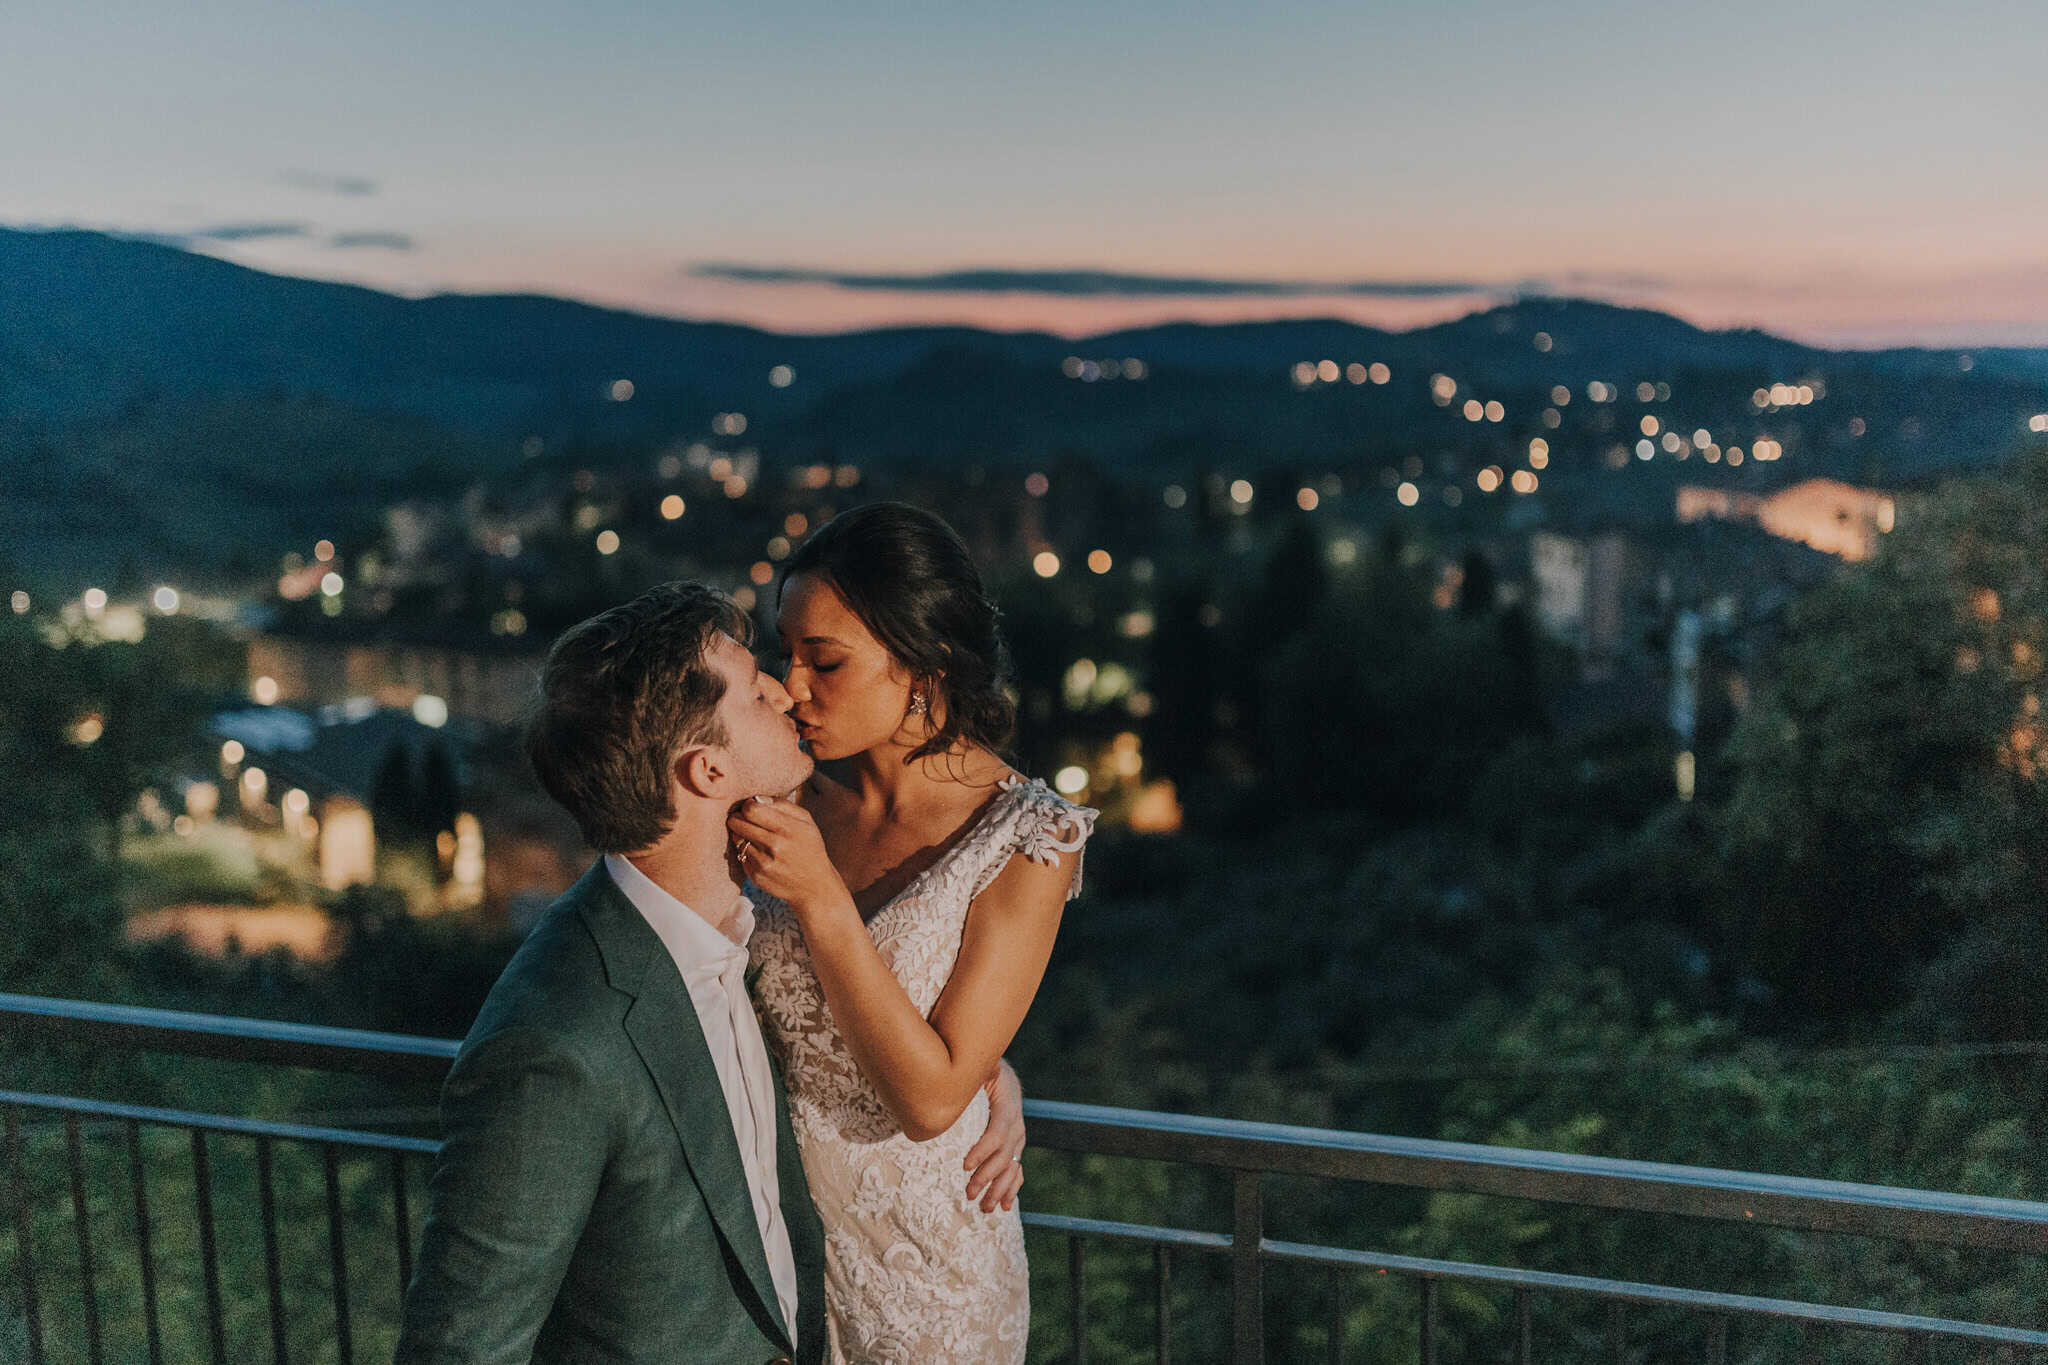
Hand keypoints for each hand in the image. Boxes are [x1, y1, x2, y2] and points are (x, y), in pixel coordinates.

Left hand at [727, 796, 851, 919]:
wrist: (814, 886)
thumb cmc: (810, 847)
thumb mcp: (806, 821)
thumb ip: (783, 805)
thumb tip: (757, 798)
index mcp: (788, 829)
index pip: (751, 809)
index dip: (748, 805)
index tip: (752, 807)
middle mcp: (775, 846)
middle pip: (738, 823)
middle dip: (738, 817)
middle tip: (743, 818)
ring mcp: (764, 864)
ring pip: (737, 838)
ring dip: (740, 834)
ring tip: (752, 834)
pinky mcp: (756, 877)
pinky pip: (740, 856)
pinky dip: (745, 851)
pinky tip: (759, 852)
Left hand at [963, 1060, 1024, 1212]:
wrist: (1005, 1080)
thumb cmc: (988, 1074)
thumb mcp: (985, 1069)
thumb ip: (981, 1072)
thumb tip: (975, 1066)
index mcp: (1007, 1109)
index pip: (997, 1134)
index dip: (982, 1151)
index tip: (965, 1165)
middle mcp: (1016, 1128)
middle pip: (1003, 1157)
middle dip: (987, 1177)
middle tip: (969, 1193)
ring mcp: (1017, 1141)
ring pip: (1011, 1169)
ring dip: (998, 1190)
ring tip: (985, 1207)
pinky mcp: (1015, 1149)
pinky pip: (1017, 1172)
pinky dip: (1012, 1190)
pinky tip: (1006, 1206)